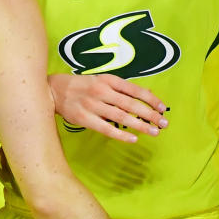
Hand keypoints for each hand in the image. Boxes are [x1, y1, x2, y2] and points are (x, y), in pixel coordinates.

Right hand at [48, 73, 167, 142]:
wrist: (54, 90)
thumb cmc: (82, 86)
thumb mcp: (101, 80)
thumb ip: (120, 88)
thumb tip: (145, 96)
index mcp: (108, 80)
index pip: (135, 90)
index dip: (151, 99)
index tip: (162, 108)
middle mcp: (101, 91)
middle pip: (131, 104)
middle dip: (150, 115)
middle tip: (163, 123)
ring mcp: (92, 105)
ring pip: (121, 117)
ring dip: (140, 125)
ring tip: (154, 132)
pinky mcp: (84, 119)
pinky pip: (106, 129)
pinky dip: (121, 134)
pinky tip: (133, 139)